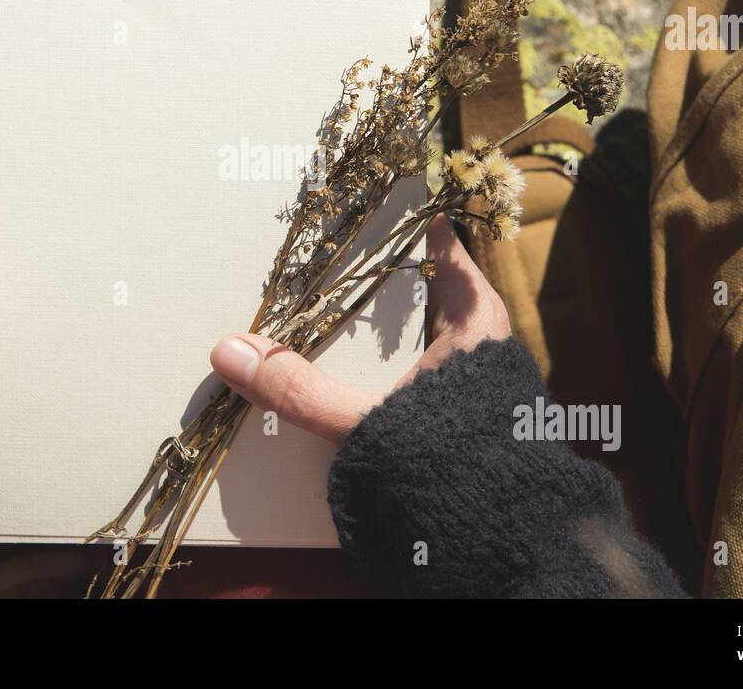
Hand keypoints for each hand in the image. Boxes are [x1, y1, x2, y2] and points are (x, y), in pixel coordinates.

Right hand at [208, 214, 509, 445]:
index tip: (388, 206)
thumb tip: (230, 351)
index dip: (421, 227)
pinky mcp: (484, 424)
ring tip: (353, 326)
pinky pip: (441, 380)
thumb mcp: (367, 420)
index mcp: (476, 324)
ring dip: (402, 333)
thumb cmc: (456, 461)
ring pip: (442, 339)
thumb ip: (298, 389)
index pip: (450, 254)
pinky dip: (408, 374)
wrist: (512, 535)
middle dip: (398, 284)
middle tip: (352, 267)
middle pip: (441, 295)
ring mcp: (492, 387)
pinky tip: (376, 388)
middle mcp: (491, 346)